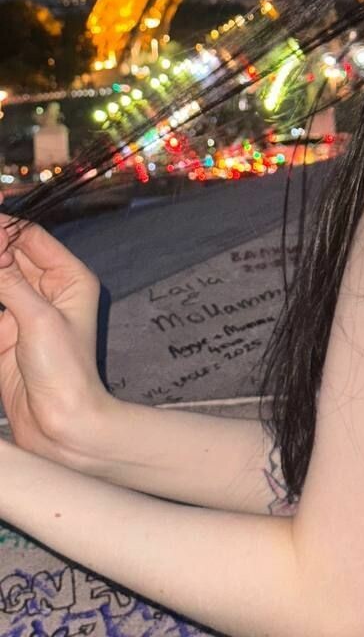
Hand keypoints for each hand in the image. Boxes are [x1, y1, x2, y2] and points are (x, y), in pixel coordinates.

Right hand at [0, 213, 109, 462]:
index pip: (30, 237)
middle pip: (9, 256)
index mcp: (69, 277)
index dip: (3, 228)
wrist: (60, 424)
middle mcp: (47, 289)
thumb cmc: (65, 369)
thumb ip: (8, 280)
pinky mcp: (3, 335)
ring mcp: (23, 311)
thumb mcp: (37, 318)